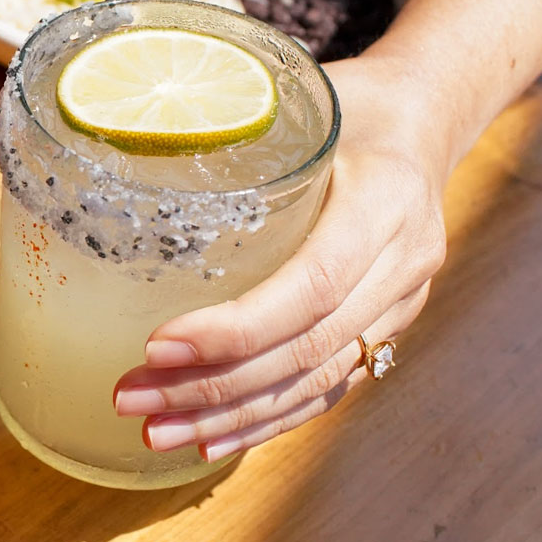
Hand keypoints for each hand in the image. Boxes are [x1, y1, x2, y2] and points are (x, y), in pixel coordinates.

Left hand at [111, 53, 451, 461]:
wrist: (425, 119)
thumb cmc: (346, 101)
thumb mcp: (300, 97)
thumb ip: (229, 126)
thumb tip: (116, 135)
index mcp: (387, 200)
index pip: (312, 285)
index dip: (235, 328)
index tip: (156, 345)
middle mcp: (404, 263)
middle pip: (306, 349)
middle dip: (212, 386)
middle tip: (131, 399)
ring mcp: (401, 305)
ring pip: (315, 382)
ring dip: (229, 417)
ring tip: (154, 433)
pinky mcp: (386, 330)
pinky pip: (326, 389)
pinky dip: (266, 421)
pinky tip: (209, 443)